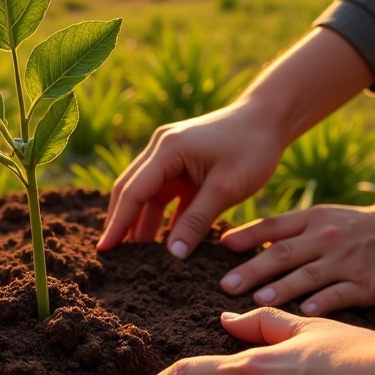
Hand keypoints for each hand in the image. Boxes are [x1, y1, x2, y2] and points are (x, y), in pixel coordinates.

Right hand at [98, 102, 284, 257]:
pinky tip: (162, 242)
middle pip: (131, 191)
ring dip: (142, 222)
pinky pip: (166, 195)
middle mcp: (161, 150)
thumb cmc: (251, 148)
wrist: (270, 119)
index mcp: (166, 150)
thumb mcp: (225, 189)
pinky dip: (163, 217)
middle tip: (110, 255)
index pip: (133, 192)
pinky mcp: (184, 166)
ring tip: (136, 255)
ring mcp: (171, 157)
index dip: (117, 223)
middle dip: (120, 223)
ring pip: (147, 195)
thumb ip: (196, 222)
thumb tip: (173, 255)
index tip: (104, 251)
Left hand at [219, 201, 374, 314]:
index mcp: (311, 220)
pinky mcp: (365, 284)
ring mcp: (345, 261)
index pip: (273, 226)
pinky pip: (340, 294)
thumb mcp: (319, 218)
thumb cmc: (351, 228)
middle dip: (254, 269)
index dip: (247, 235)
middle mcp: (325, 239)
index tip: (222, 246)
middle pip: (283, 253)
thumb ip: (281, 229)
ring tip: (258, 299)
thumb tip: (232, 240)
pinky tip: (305, 312)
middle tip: (227, 285)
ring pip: (309, 274)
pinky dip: (322, 302)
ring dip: (282, 287)